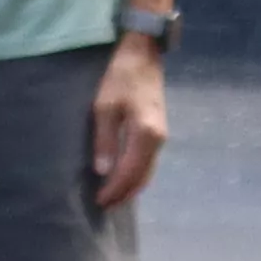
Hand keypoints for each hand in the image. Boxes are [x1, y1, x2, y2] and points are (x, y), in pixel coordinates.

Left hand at [87, 34, 171, 211]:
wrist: (143, 54)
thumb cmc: (120, 77)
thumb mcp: (105, 107)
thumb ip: (105, 140)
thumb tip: (104, 172)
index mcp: (145, 135)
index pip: (129, 173)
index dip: (114, 190)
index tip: (98, 201)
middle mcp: (158, 140)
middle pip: (142, 177)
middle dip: (124, 194)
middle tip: (104, 205)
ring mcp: (161, 136)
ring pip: (148, 171)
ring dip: (131, 186)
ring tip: (112, 196)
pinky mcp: (159, 131)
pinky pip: (149, 162)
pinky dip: (137, 174)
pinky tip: (124, 177)